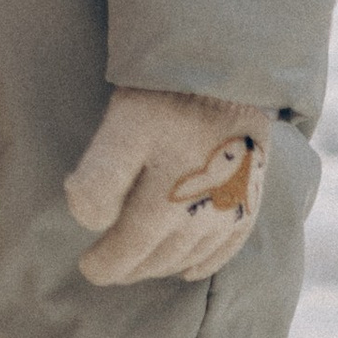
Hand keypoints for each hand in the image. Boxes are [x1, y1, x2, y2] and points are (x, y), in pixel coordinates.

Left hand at [64, 91, 271, 284]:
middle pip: (159, 258)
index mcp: (167, 204)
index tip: (87, 267)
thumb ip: (101, 178)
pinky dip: (205, 263)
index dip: (105, 265)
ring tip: (140, 262)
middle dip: (130, 267)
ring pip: (190, 256)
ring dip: (161, 265)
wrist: (227, 67)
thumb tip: (88, 223)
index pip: (129, 251)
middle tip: (109, 265)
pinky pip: (227, 247)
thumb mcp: (122, 129)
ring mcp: (230, 210)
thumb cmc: (166, 98)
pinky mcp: (250, 197)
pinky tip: (188, 269)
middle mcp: (203, 216)